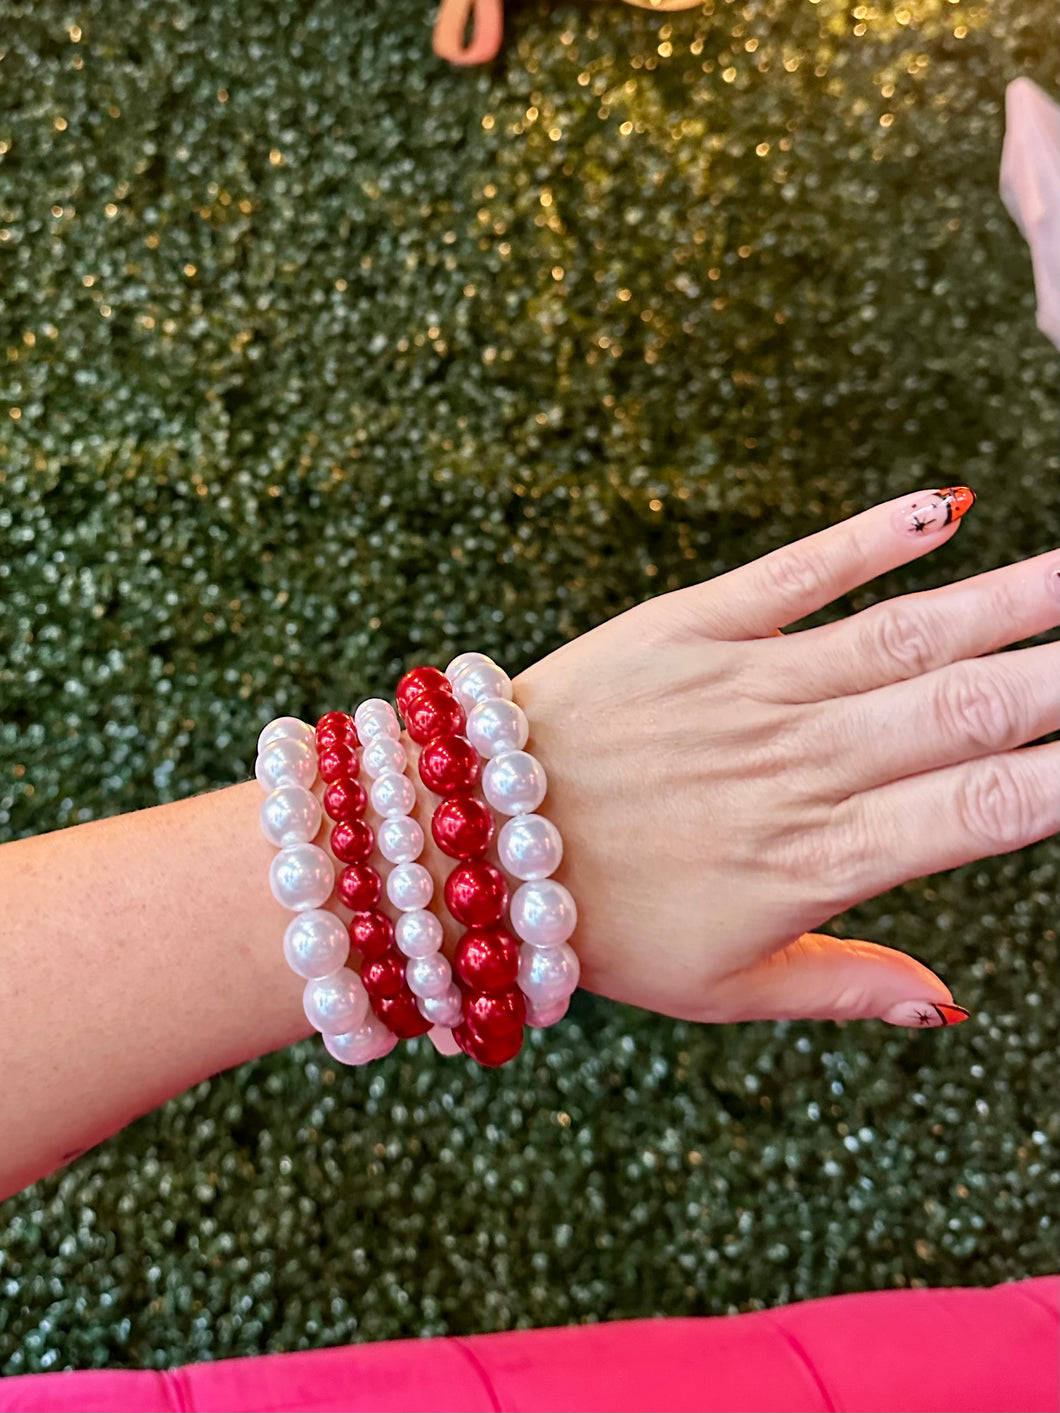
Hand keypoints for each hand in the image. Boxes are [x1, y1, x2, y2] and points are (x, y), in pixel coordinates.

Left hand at [514, 489, 1058, 1027]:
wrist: (464, 839)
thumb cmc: (600, 924)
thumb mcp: (720, 990)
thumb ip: (844, 987)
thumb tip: (952, 1007)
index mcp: (817, 862)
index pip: (988, 808)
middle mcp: (798, 767)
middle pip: (970, 708)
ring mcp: (745, 689)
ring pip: (907, 635)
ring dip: (1014, 595)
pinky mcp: (688, 628)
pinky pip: (796, 573)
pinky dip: (873, 538)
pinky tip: (946, 507)